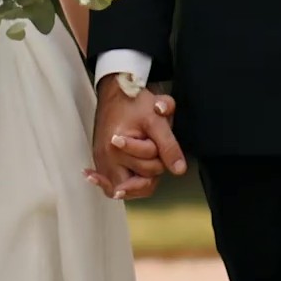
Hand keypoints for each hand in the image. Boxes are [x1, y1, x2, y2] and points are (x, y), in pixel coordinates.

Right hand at [89, 79, 183, 200]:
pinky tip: (119, 188)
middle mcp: (106, 159)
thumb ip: (169, 146)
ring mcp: (103, 163)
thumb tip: (179, 169)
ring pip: (128, 189)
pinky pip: (112, 186)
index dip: (158, 155)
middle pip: (140, 182)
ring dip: (140, 177)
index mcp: (116, 147)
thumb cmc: (132, 102)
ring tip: (143, 160)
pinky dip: (122, 186)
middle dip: (151, 166)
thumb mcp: (156, 119)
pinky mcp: (102, 164)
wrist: (115, 91)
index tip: (153, 139)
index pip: (148, 170)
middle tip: (150, 146)